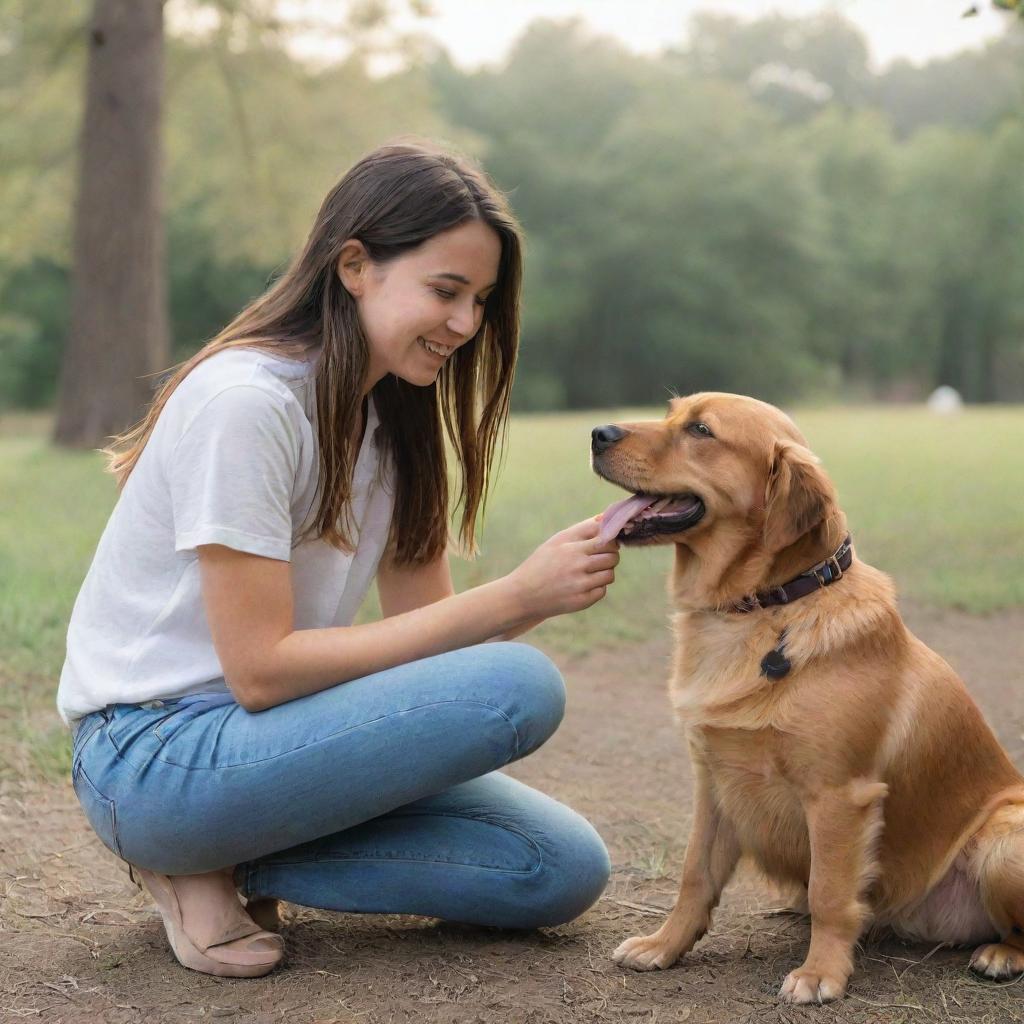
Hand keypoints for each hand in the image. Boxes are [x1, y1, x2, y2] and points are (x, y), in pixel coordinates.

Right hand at [505, 517, 619, 620]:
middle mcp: (576, 563)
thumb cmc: (542, 563)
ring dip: (604, 572)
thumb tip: (605, 517)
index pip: (606, 536)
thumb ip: (582, 529)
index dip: (610, 538)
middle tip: (598, 558)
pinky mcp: (582, 601)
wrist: (524, 595)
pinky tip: (581, 586)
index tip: (604, 541)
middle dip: (610, 555)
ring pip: (610, 573)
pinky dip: (596, 588)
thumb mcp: (556, 541)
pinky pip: (602, 590)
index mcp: (570, 545)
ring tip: (588, 572)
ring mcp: (580, 583)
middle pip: (612, 555)